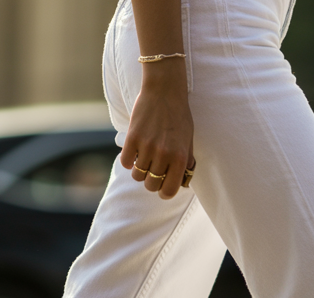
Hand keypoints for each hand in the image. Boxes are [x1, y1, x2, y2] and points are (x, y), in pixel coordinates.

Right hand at [120, 60, 193, 199]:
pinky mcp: (132, 138)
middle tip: (152, 169)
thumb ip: (186, 162)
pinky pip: (125, 162)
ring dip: (139, 169)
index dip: (164, 192)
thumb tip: (182, 182)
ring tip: (143, 157)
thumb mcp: (188, 139)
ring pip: (137, 175)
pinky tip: (134, 151)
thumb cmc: (178, 115)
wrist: (164, 89)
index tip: (161, 186)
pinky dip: (128, 160)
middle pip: (150, 185)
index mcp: (179, 158)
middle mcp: (163, 155)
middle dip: (151, 181)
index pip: (168, 191)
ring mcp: (147, 146)